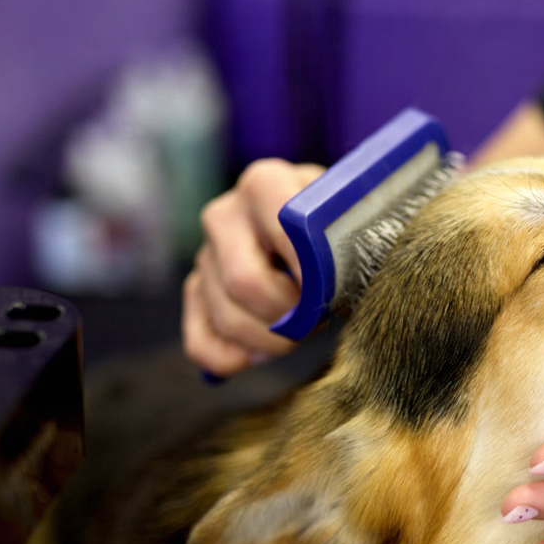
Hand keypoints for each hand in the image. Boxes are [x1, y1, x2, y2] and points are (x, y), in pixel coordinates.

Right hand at [182, 158, 324, 375]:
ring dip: (270, 343)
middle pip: (245, 282)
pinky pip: (201, 343)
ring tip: (300, 334)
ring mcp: (204, 254)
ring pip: (227, 317)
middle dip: (287, 316)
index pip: (279, 230)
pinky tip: (259, 355)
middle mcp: (224, 214)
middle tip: (317, 321)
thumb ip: (342, 237)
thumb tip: (329, 280)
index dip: (307, 273)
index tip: (328, 295)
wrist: (323, 230)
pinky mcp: (195, 293)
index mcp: (265, 183)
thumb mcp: (348, 218)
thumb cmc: (340, 226)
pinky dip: (231, 360)